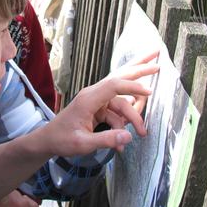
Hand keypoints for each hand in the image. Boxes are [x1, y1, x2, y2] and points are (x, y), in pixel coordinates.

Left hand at [45, 50, 159, 155]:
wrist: (48, 140)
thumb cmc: (62, 140)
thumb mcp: (83, 144)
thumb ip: (106, 140)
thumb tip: (129, 137)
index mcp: (88, 99)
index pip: (114, 85)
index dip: (132, 86)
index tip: (150, 91)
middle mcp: (93, 95)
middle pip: (120, 78)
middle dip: (140, 69)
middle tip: (159, 61)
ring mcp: (96, 101)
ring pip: (121, 102)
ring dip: (132, 117)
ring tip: (143, 133)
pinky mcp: (98, 109)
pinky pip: (116, 114)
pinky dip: (121, 126)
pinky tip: (121, 143)